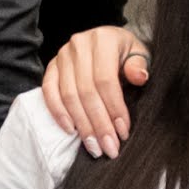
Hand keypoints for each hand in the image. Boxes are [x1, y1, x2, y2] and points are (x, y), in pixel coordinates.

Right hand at [42, 25, 149, 151]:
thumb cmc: (125, 52)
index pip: (106, 80)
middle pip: (86, 91)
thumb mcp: (139, 53)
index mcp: (103, 39)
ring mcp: (62, 56)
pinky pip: (49, 92)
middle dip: (99, 124)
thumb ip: (139, 65)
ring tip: (94, 147)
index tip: (122, 133)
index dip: (114, 109)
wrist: (107, 41)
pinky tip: (71, 130)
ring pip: (68, 96)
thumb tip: (139, 76)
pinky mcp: (51, 67)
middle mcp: (78, 45)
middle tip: (109, 148)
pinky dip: (58, 113)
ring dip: (81, 125)